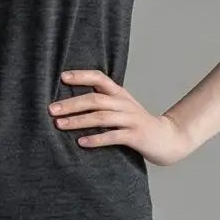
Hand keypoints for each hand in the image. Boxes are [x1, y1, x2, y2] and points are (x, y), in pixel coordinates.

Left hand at [48, 70, 192, 166]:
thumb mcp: (122, 108)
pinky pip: (113, 137)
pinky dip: (96, 139)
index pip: (99, 79)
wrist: (168, 138)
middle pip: (95, 100)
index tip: (62, 77)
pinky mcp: (135, 136)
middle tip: (51, 110)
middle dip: (71, 104)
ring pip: (101, 117)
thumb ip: (103, 103)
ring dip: (78, 121)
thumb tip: (70, 102)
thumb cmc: (137, 124)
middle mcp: (124, 104)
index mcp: (120, 94)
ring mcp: (131, 120)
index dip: (81, 76)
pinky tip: (81, 142)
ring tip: (60, 125)